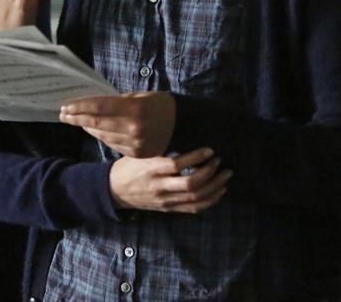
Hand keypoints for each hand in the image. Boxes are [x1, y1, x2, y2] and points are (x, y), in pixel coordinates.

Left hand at [60, 92, 175, 157]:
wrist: (182, 124)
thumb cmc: (159, 104)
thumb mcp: (139, 96)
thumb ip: (117, 102)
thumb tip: (92, 105)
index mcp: (135, 109)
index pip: (99, 107)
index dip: (80, 107)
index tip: (66, 106)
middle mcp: (134, 128)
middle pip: (97, 123)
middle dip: (77, 118)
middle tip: (64, 114)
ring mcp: (135, 143)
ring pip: (103, 136)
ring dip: (88, 128)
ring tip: (77, 121)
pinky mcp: (136, 153)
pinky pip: (112, 144)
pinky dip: (102, 136)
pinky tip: (95, 130)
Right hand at [109, 147, 231, 212]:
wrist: (115, 190)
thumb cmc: (130, 166)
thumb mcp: (140, 153)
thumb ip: (160, 148)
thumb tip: (184, 132)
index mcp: (151, 169)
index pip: (177, 165)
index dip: (196, 157)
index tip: (210, 150)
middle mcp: (159, 186)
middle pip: (191, 184)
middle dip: (210, 173)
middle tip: (220, 162)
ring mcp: (165, 200)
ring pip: (196, 198)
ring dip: (215, 187)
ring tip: (226, 175)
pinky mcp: (169, 209)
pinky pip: (194, 208)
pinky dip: (210, 200)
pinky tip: (219, 191)